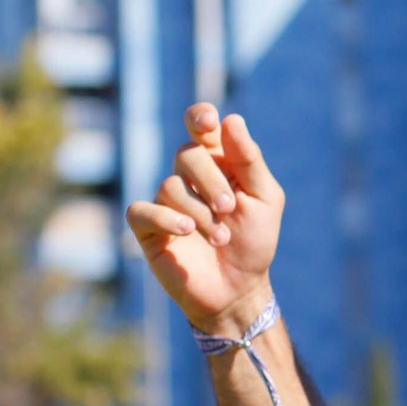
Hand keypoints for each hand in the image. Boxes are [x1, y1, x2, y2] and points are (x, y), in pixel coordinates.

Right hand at [126, 104, 285, 333]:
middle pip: (187, 154)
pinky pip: (142, 210)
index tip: (208, 122)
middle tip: (230, 208)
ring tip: (221, 238)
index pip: (201, 126)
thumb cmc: (254, 241)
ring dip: (200, 213)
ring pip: (170, 186)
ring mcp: (166, 201)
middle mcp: (189, 177)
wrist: (238, 288)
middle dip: (212, 181)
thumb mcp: (264, 199)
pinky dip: (166, 218)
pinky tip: (187, 231)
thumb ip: (249, 161)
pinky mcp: (148, 228)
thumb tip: (232, 120)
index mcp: (218, 162)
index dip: (199, 117)